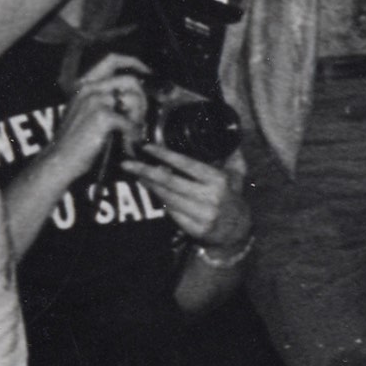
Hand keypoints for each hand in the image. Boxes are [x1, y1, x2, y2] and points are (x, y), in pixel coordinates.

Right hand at [49, 55, 149, 177]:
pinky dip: (133, 134)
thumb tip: (135, 96)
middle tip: (139, 119)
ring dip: (138, 118)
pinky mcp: (103, 116)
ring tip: (131, 132)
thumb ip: (106, 98)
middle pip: (130, 81)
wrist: (61, 159)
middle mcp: (89, 88)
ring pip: (133, 100)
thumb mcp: (85, 111)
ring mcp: (95, 100)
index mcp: (84, 85)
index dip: (134, 62)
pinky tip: (127, 143)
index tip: (148, 72)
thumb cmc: (76, 140)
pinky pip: (131, 122)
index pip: (112, 60)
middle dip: (141, 99)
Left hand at [131, 143, 249, 251]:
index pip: (187, 164)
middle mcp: (210, 197)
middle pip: (170, 182)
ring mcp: (202, 214)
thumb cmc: (233, 198)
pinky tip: (153, 191)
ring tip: (137, 175)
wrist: (238, 232)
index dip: (165, 155)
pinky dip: (161, 200)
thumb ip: (232, 156)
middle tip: (127, 163)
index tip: (147, 147)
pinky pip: (171, 212)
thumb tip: (228, 133)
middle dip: (146, 171)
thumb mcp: (238, 176)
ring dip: (150, 185)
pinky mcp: (195, 229)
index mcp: (219, 180)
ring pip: (167, 197)